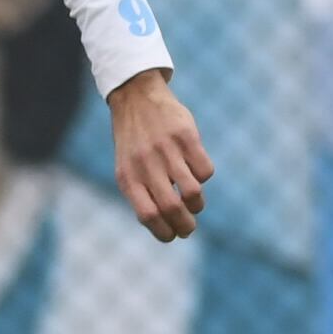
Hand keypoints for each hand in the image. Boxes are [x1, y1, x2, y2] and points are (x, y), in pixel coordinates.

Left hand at [106, 70, 212, 241]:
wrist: (136, 98)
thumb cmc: (134, 142)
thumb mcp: (127, 168)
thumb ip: (142, 193)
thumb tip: (166, 225)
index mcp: (128, 177)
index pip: (148, 215)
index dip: (164, 232)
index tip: (173, 235)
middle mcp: (146, 165)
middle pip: (172, 208)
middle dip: (186, 225)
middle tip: (190, 228)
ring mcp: (167, 150)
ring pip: (192, 192)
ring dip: (197, 204)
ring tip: (195, 202)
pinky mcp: (186, 136)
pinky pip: (205, 170)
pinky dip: (204, 176)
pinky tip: (196, 171)